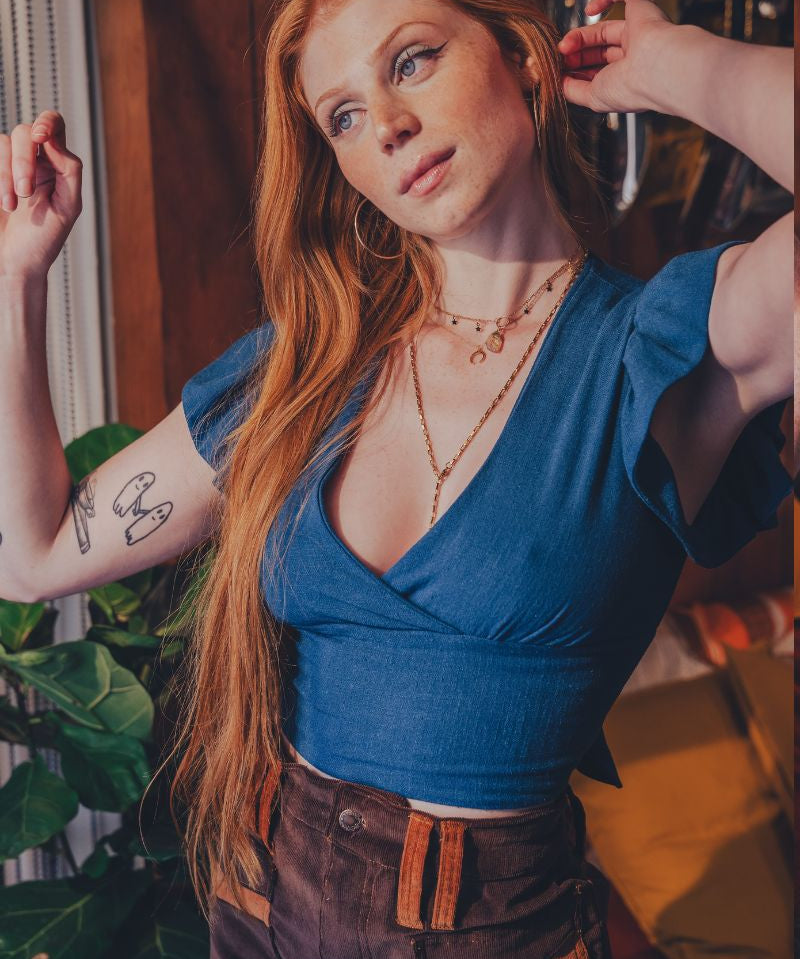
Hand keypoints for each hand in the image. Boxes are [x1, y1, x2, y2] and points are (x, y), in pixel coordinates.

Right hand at [0, 110, 82, 279]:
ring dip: (6, 174)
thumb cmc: (45, 238)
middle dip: (23, 161)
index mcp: (57, 165)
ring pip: (3, 143)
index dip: (47, 122)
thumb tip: (54, 141)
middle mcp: (34, 160)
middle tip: (25, 192)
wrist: (17, 260)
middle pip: (25, 132)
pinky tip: (4, 203)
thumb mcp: (68, 207)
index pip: (55, 125)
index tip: (40, 138)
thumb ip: (69, 171)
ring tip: (11, 205)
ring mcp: (9, 165)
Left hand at [557, 0, 675, 112]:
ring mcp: (638, 33)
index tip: (559, 72)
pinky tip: (590, 11)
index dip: (577, 69)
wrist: (656, 69)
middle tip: (560, 58)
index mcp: (626, 78)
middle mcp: (634, 56)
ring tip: (564, 46)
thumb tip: (559, 82)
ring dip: (579, 36)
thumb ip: (574, 90)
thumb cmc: (629, 88)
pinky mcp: (642, 9)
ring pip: (603, 29)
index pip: (598, 70)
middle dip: (575, 54)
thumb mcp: (593, 97)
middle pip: (598, 50)